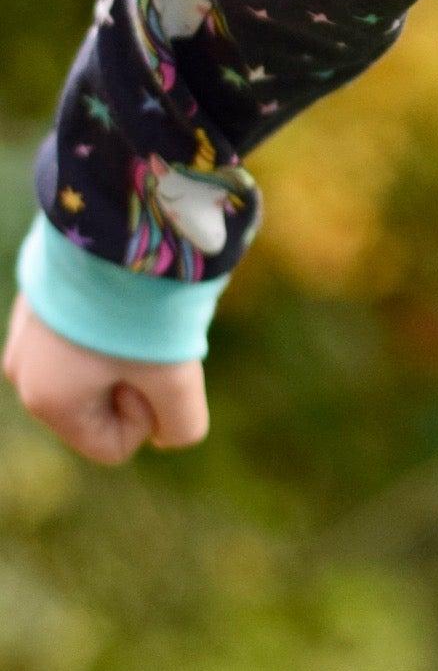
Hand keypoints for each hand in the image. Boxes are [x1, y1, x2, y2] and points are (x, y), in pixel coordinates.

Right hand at [3, 293, 208, 465]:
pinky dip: (112, 321)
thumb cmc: (145, 309)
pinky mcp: (40, 299)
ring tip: (132, 311)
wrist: (119, 223)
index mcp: (47, 402)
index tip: (149, 372)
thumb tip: (166, 435)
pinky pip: (86, 334)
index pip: (113, 447)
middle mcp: (23, 372)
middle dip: (134, 380)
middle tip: (142, 337)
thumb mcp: (178, 379)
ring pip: (97, 369)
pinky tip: (120, 291)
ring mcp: (26, 332)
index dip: (147, 417)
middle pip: (102, 407)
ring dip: (126, 350)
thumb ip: (180, 427)